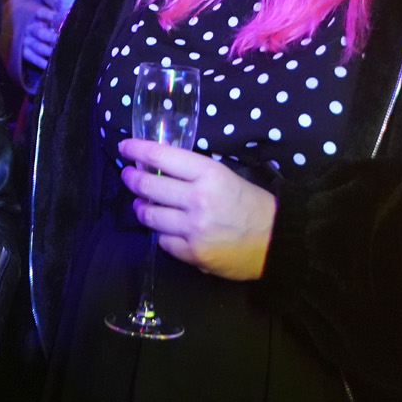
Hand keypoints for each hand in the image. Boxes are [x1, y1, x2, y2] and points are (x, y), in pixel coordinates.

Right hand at [21, 9, 59, 74]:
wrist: (29, 34)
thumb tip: (72, 11)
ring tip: (58, 54)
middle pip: (40, 33)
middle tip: (60, 40)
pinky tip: (50, 65)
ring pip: (37, 47)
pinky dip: (42, 62)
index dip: (50, 16)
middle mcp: (31, 29)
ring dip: (48, 51)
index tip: (61, 19)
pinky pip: (34, 58)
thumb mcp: (50, 16)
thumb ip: (60, 13)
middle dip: (51, 37)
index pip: (42, 13)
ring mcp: (27, 41)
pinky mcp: (25, 53)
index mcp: (37, 17)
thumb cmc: (48, 25)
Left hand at [119, 138, 276, 280]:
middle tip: (128, 175)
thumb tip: (159, 167)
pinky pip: (163, 241)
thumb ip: (193, 172)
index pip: (161, 157)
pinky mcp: (193, 254)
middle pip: (148, 186)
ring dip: (141, 207)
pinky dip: (160, 233)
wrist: (277, 241)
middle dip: (132, 179)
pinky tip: (163, 227)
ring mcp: (193, 228)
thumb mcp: (225, 176)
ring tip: (141, 203)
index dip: (137, 150)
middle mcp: (197, 199)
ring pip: (149, 216)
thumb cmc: (252, 204)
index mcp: (208, 173)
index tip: (125, 147)